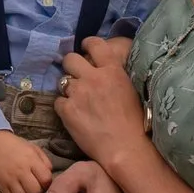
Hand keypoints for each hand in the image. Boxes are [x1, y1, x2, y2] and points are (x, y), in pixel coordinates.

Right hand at [0, 127, 53, 192]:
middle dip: (38, 192)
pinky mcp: (0, 185)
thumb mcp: (33, 148)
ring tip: (26, 191)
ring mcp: (9, 179)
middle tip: (35, 188)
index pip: (46, 179)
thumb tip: (50, 179)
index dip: (47, 183)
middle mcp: (20, 170)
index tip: (43, 182)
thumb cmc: (15, 146)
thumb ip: (45, 162)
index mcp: (31, 159)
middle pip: (36, 191)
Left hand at [54, 35, 142, 163]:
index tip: (85, 48)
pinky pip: (58, 102)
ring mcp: (78, 93)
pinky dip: (64, 107)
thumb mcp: (130, 89)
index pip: (95, 44)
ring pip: (62, 81)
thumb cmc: (135, 123)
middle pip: (70, 59)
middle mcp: (93, 77)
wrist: (125, 148)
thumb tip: (104, 69)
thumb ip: (114, 75)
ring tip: (77, 100)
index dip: (87, 44)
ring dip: (68, 88)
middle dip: (72, 66)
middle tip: (77, 76)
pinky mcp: (67, 110)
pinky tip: (74, 115)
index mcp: (112, 70)